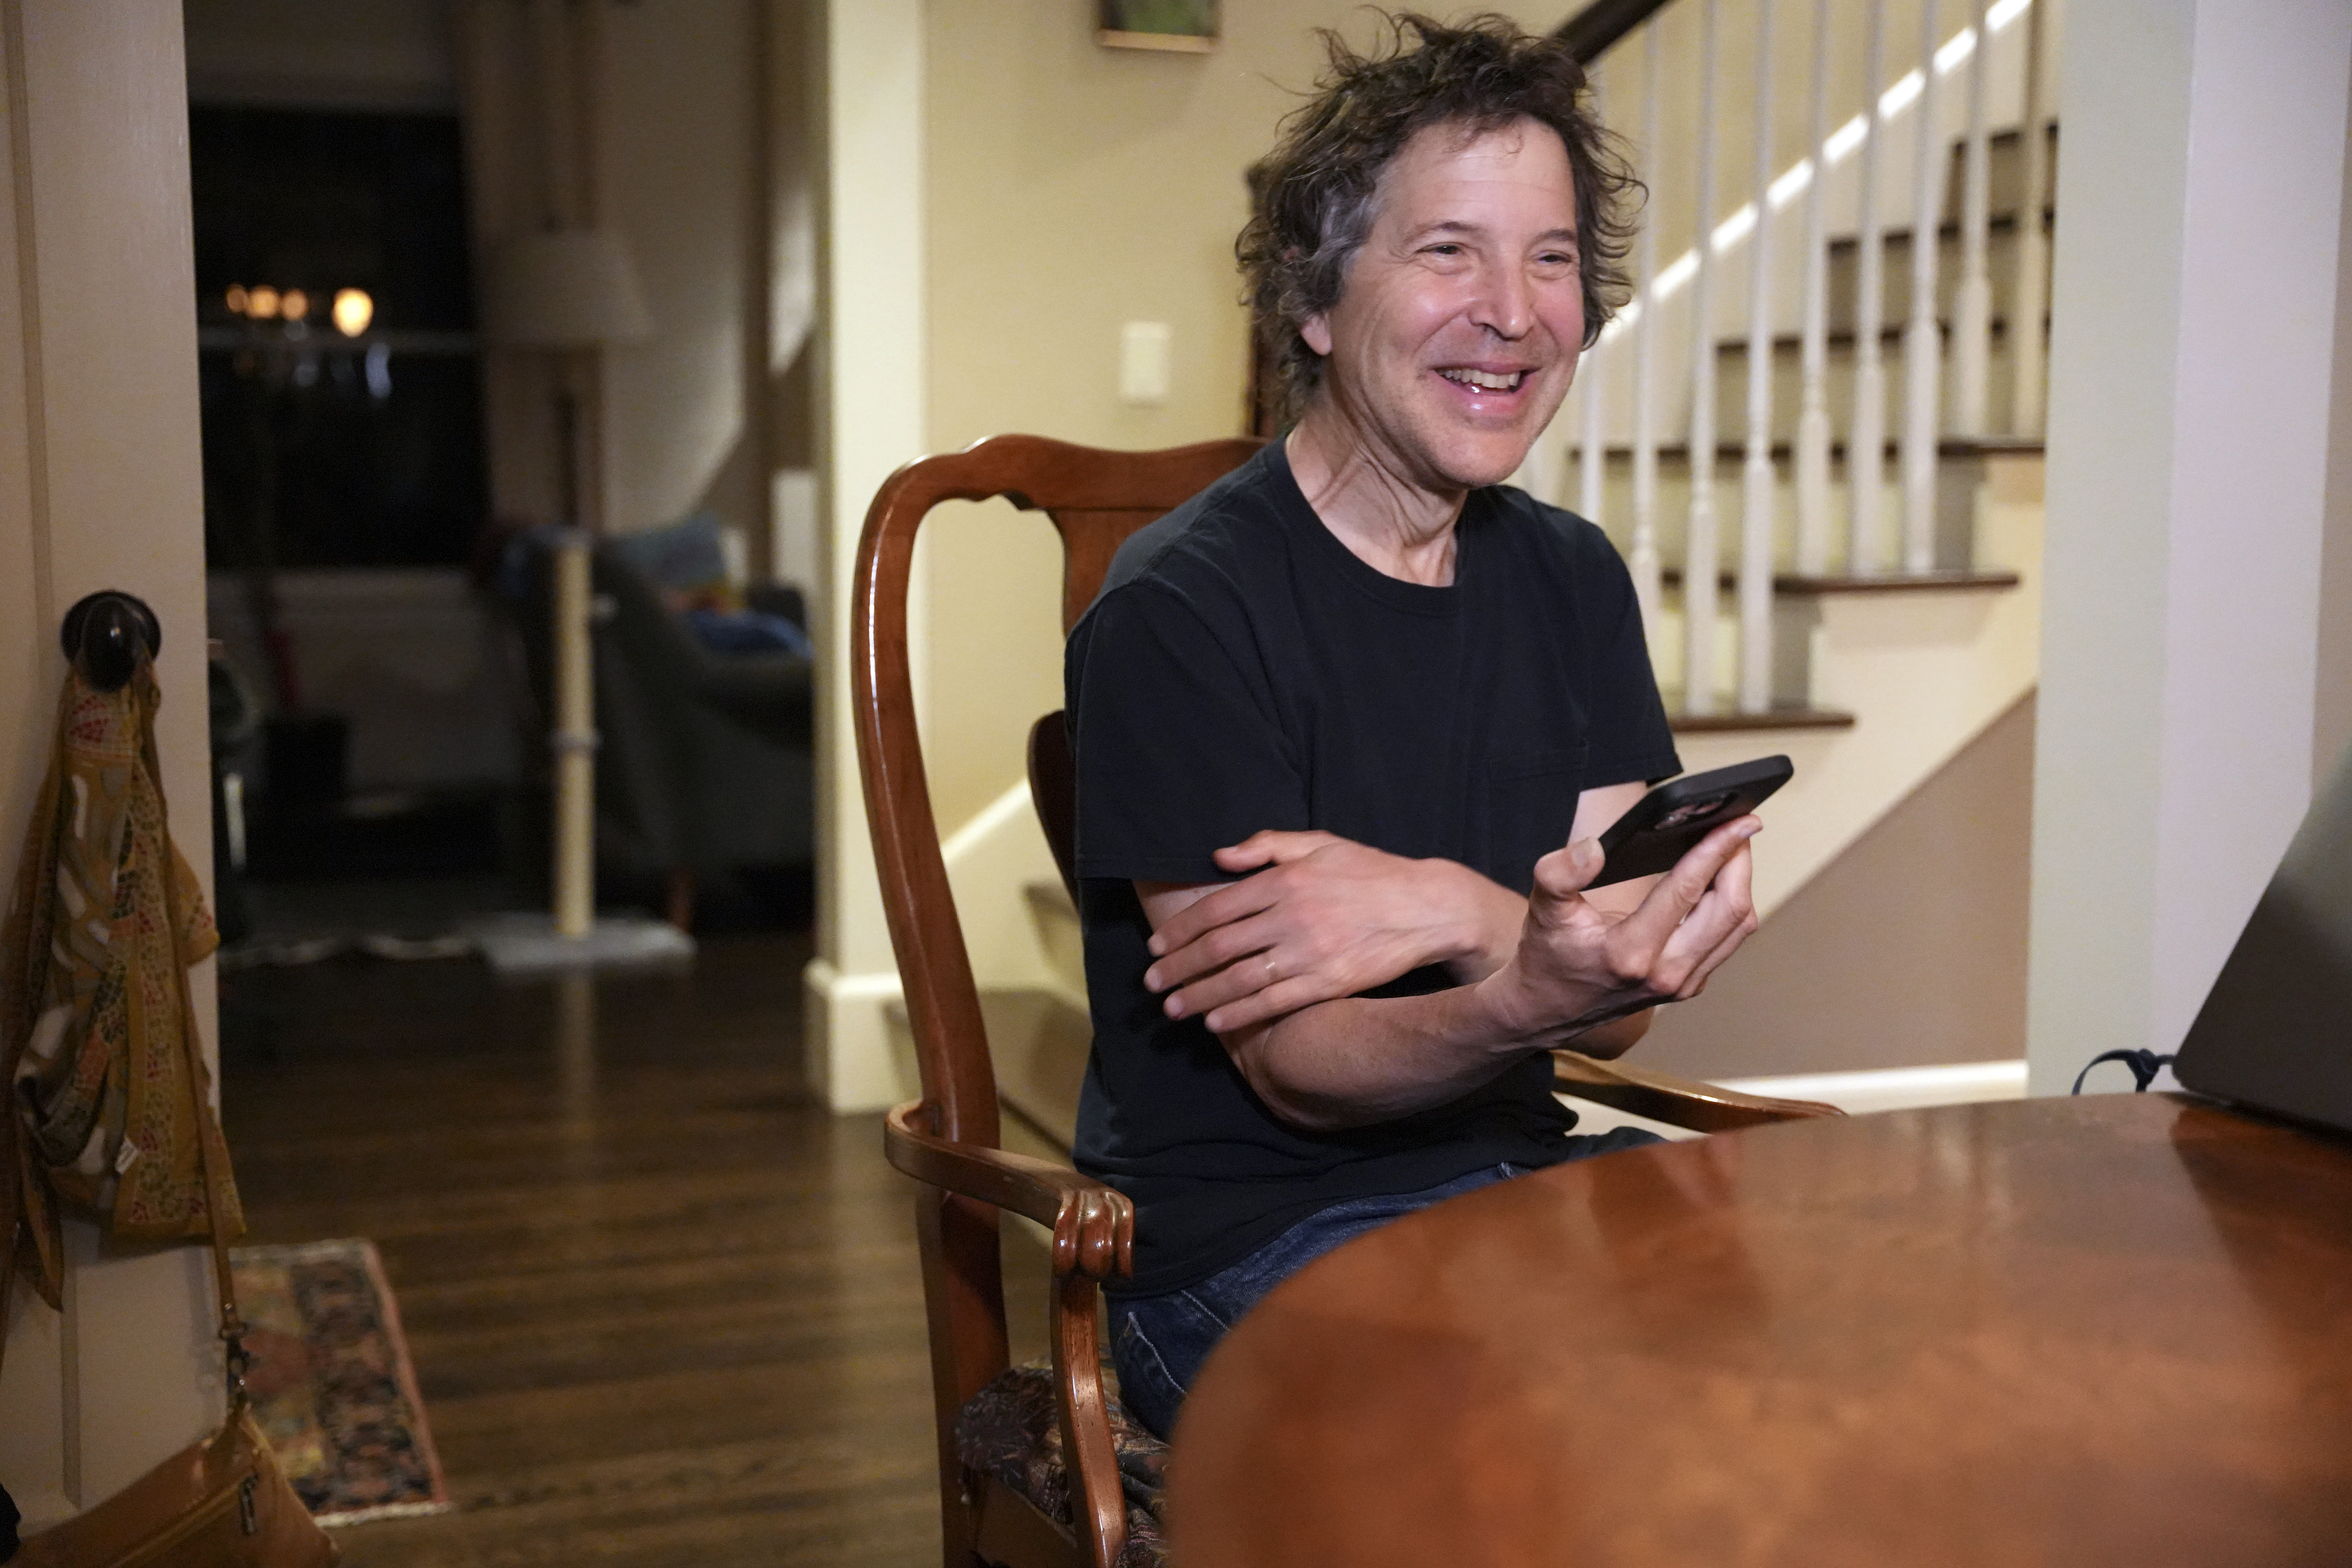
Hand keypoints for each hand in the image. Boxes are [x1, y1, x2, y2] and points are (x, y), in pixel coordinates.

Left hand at [1142, 831, 1516, 1034]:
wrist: (1426, 907)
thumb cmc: (1370, 871)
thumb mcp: (1320, 843)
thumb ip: (1266, 846)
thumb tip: (1217, 857)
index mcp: (1285, 880)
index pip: (1218, 908)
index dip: (1181, 930)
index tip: (1157, 945)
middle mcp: (1292, 916)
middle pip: (1220, 947)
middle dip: (1180, 966)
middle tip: (1152, 982)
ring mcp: (1310, 952)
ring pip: (1241, 979)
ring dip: (1201, 996)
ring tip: (1173, 1009)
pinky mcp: (1329, 982)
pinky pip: (1275, 1002)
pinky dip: (1241, 1013)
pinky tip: (1216, 1023)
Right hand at [1480, 815, 1760, 1048]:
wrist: (1547, 1010)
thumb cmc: (1548, 955)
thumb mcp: (1543, 908)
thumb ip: (1560, 873)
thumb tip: (1593, 847)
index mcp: (1631, 952)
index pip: (1687, 890)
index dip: (1716, 849)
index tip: (1741, 820)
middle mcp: (1665, 973)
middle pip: (1730, 909)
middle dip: (1740, 861)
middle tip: (1741, 826)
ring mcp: (1682, 984)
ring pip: (1737, 927)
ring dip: (1741, 883)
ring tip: (1732, 848)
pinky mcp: (1689, 985)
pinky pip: (1727, 940)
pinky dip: (1731, 905)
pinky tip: (1719, 880)